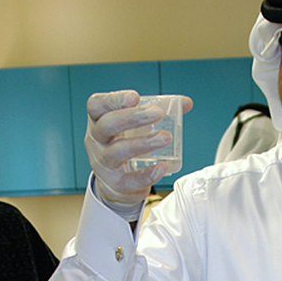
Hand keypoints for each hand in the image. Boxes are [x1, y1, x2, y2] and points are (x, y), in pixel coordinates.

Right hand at [84, 90, 191, 207]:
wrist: (116, 183)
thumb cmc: (125, 145)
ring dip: (143, 143)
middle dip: (133, 118)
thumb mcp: (134, 127)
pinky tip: (162, 166)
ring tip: (165, 138)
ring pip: (118, 152)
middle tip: (157, 113)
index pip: (97, 105)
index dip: (114, 99)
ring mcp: (103, 163)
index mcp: (98, 121)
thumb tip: (185, 103)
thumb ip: (157, 112)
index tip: (135, 97)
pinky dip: (146, 174)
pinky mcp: (115, 184)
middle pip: (107, 125)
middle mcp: (96, 141)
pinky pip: (129, 180)